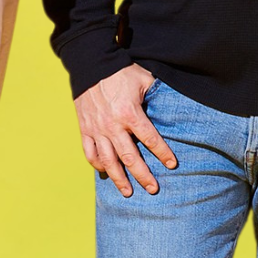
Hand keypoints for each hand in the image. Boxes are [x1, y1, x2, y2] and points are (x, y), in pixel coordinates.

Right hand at [74, 64, 178, 197]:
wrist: (91, 64)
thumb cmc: (121, 72)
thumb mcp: (144, 80)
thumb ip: (156, 96)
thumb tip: (171, 107)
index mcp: (130, 113)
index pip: (150, 139)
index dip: (162, 153)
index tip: (172, 165)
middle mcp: (112, 125)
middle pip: (130, 157)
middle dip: (143, 175)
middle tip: (153, 189)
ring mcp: (96, 129)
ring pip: (108, 161)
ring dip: (119, 178)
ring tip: (128, 192)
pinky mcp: (84, 129)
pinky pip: (90, 153)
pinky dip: (98, 165)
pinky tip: (106, 173)